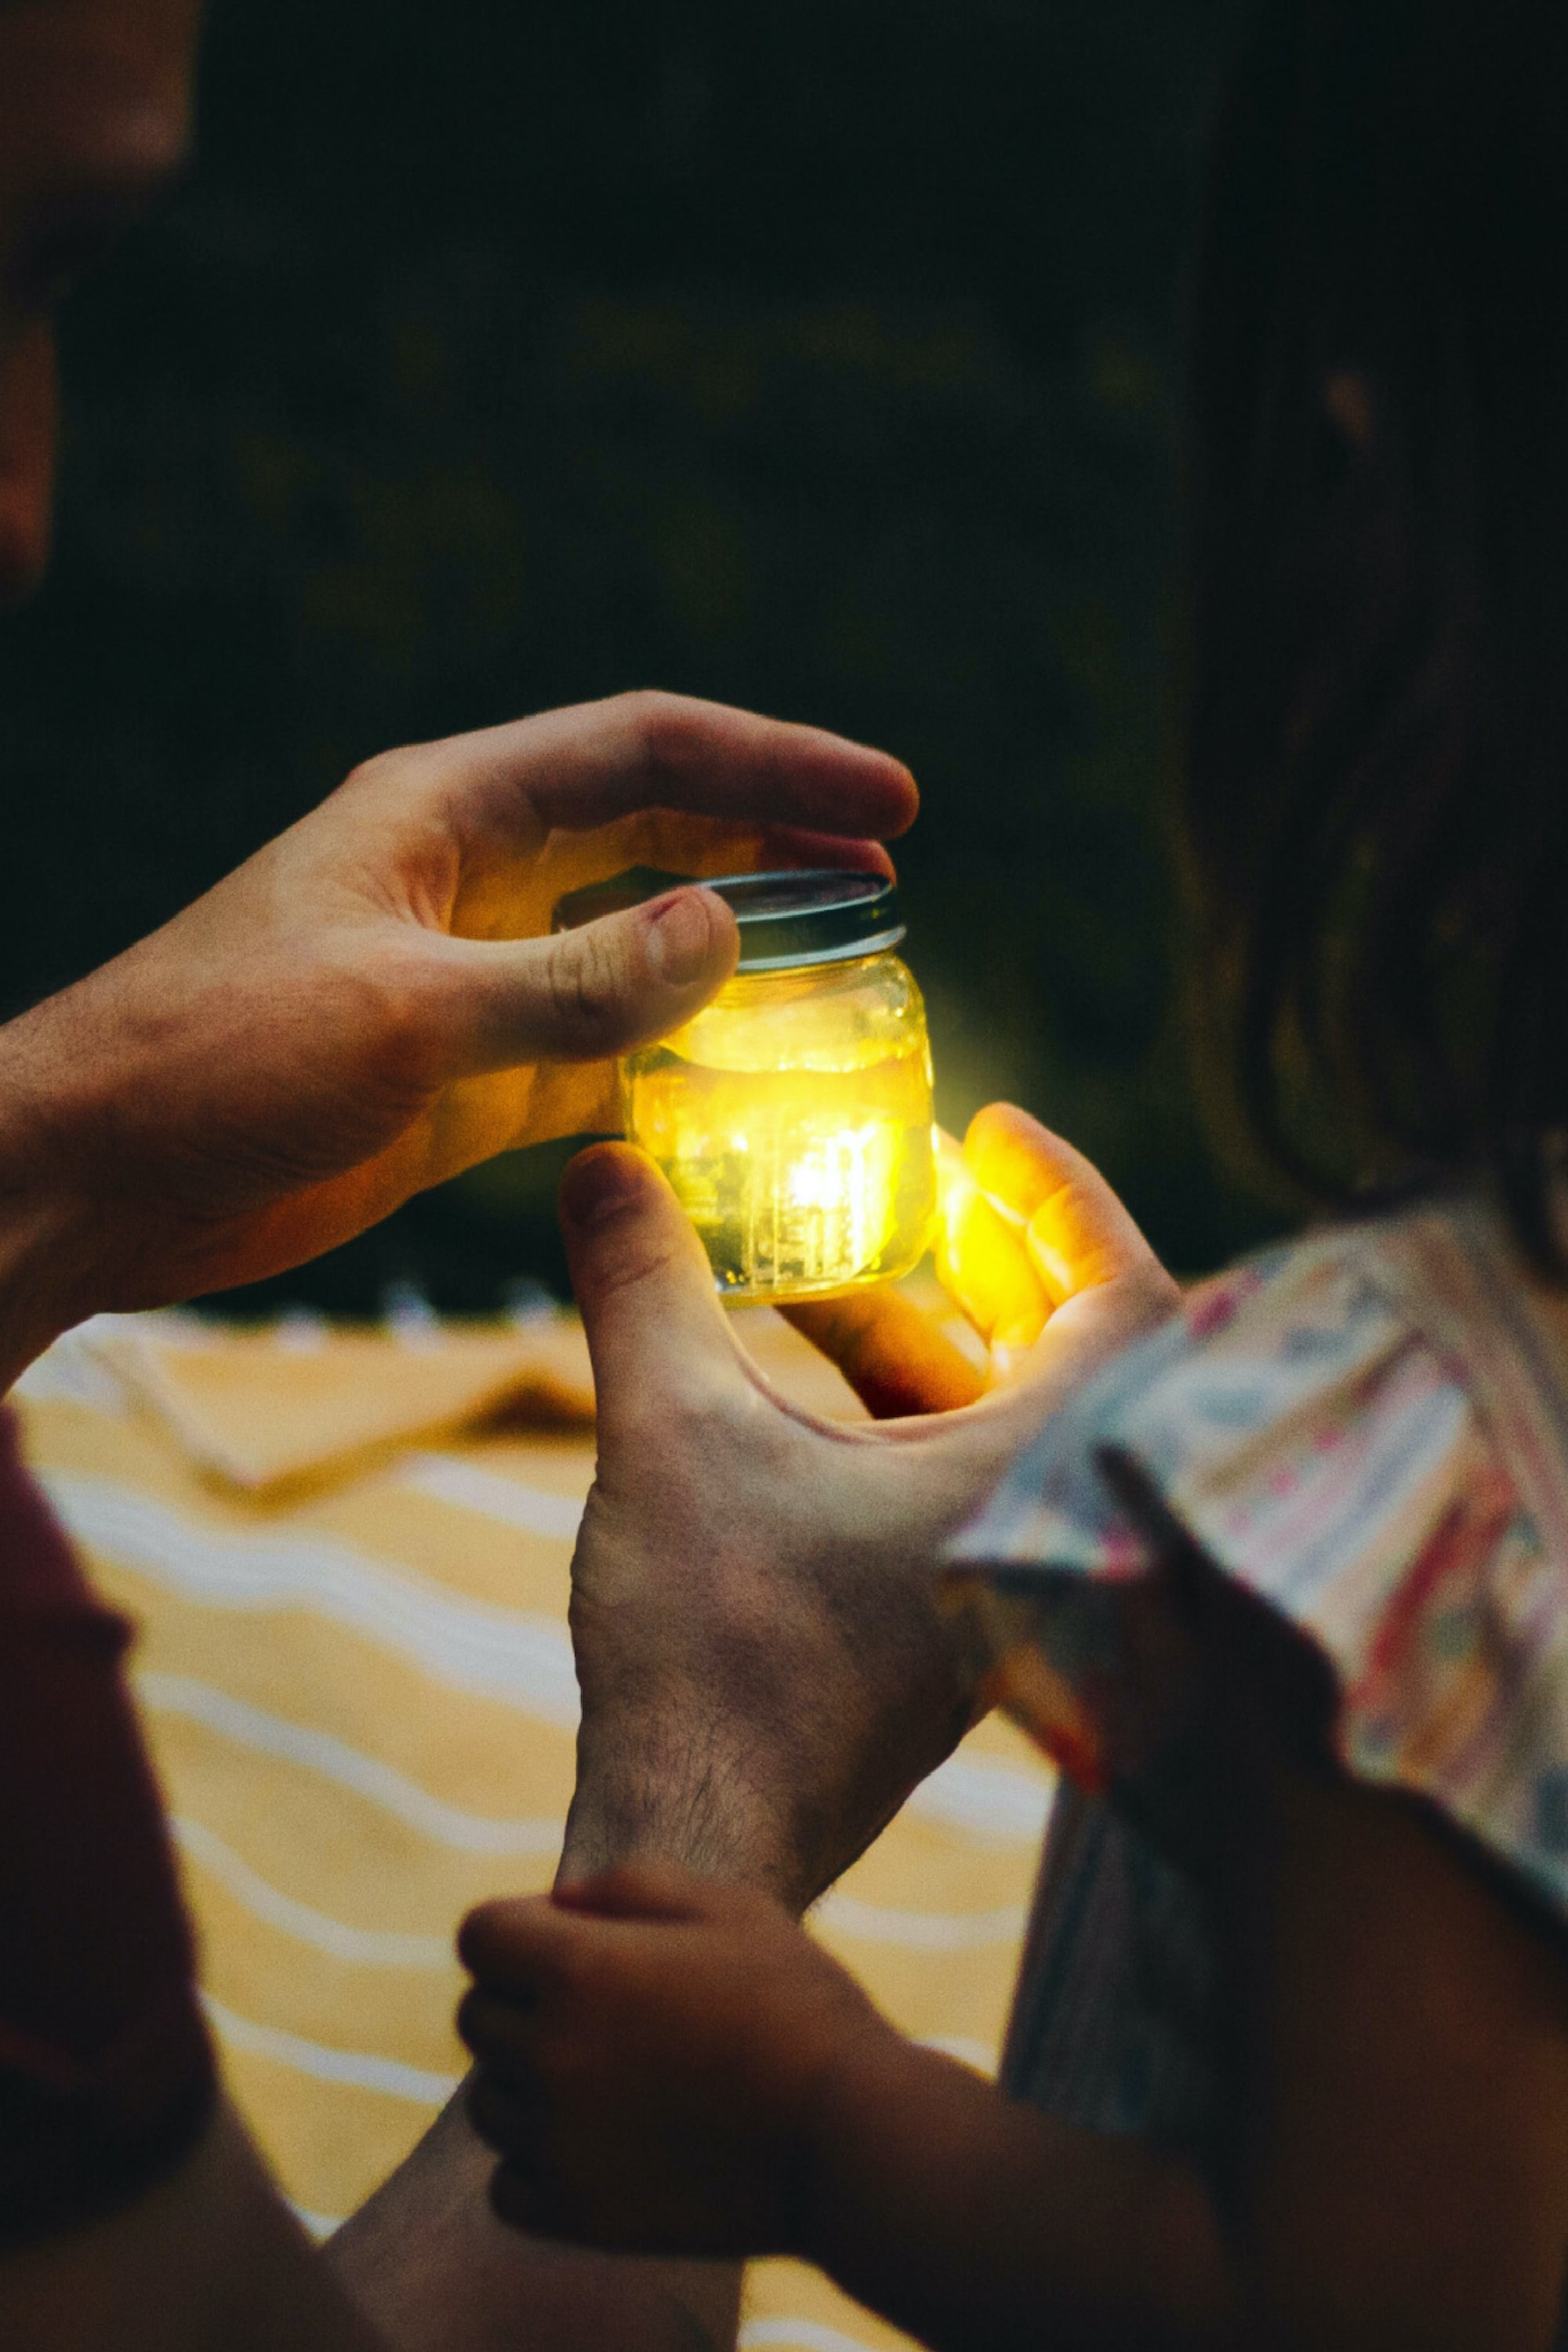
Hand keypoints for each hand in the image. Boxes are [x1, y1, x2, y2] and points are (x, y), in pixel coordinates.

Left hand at [0, 691, 912, 1377]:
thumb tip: (725, 931)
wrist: (98, 1174)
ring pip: (637, 944)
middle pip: (656, 833)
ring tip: (846, 968)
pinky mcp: (466, 1076)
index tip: (886, 802)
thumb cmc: (216, 1060)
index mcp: (449, 813)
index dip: (774, 766)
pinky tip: (747, 1080)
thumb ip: (573, 980)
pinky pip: (604, 1049)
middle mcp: (473, 879)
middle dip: (772, 842)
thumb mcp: (406, 1014)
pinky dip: (678, 1059)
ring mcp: (474, 978)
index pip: (645, 753)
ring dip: (734, 952)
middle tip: (888, 871)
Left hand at [457, 1864, 899, 2256]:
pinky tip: (602, 2143)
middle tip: (605, 2012)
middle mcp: (551, 2053)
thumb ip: (629, 1887)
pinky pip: (508, 2182)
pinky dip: (540, 2162)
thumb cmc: (796, 2003)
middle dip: (522, 2000)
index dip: (518, 1930)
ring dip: (530, 2081)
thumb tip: (556, 1904)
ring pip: (490, 2099)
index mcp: (580, 1967)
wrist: (849, 2137)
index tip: (567, 1944)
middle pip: (477, 2015)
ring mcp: (558, 2141)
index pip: (479, 1935)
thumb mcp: (728, 1907)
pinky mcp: (576, 2214)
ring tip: (613, 2078)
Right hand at [554, 1105, 1177, 1910]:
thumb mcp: (672, 1433)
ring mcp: (995, 1585)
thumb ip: (644, 1285)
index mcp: (1032, 1480)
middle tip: (920, 1176)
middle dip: (990, 1250)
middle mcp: (1042, 1532)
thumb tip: (599, 1160)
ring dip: (921, 1328)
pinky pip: (952, 1476)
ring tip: (821, 1249)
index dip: (1066, 1197)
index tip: (991, 1127)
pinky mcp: (944, 1623)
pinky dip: (894, 1406)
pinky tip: (793, 1358)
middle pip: (1066, 1350)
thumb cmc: (714, 1652)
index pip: (1123, 1299)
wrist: (699, 1844)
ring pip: (994, 1418)